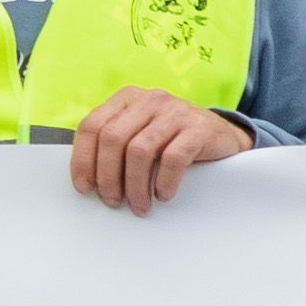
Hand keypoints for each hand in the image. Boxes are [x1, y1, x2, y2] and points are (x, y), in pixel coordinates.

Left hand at [65, 90, 252, 214]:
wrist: (222, 138)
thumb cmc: (171, 143)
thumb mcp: (139, 135)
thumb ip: (114, 145)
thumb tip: (85, 180)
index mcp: (128, 99)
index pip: (92, 126)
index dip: (82, 159)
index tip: (85, 188)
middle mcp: (150, 99)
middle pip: (112, 138)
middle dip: (107, 176)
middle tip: (113, 201)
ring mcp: (176, 110)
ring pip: (140, 150)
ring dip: (135, 186)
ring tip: (140, 206)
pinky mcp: (199, 127)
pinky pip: (172, 158)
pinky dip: (163, 182)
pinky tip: (163, 195)